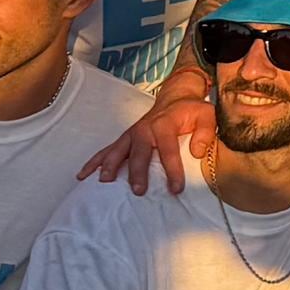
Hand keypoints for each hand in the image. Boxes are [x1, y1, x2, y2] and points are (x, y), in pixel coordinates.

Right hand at [87, 89, 213, 191]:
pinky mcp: (124, 139)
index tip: (176, 189)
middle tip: (138, 190)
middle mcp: (144, 129)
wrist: (175, 99)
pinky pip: (106, 150)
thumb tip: (197, 152)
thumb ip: (206, 132)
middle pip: (139, 152)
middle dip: (138, 171)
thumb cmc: (191, 112)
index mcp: (164, 125)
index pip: (168, 150)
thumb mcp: (207, 116)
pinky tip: (82, 175)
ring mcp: (131, 134)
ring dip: (110, 165)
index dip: (173, 170)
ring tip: (104, 182)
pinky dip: (94, 162)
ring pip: (118, 151)